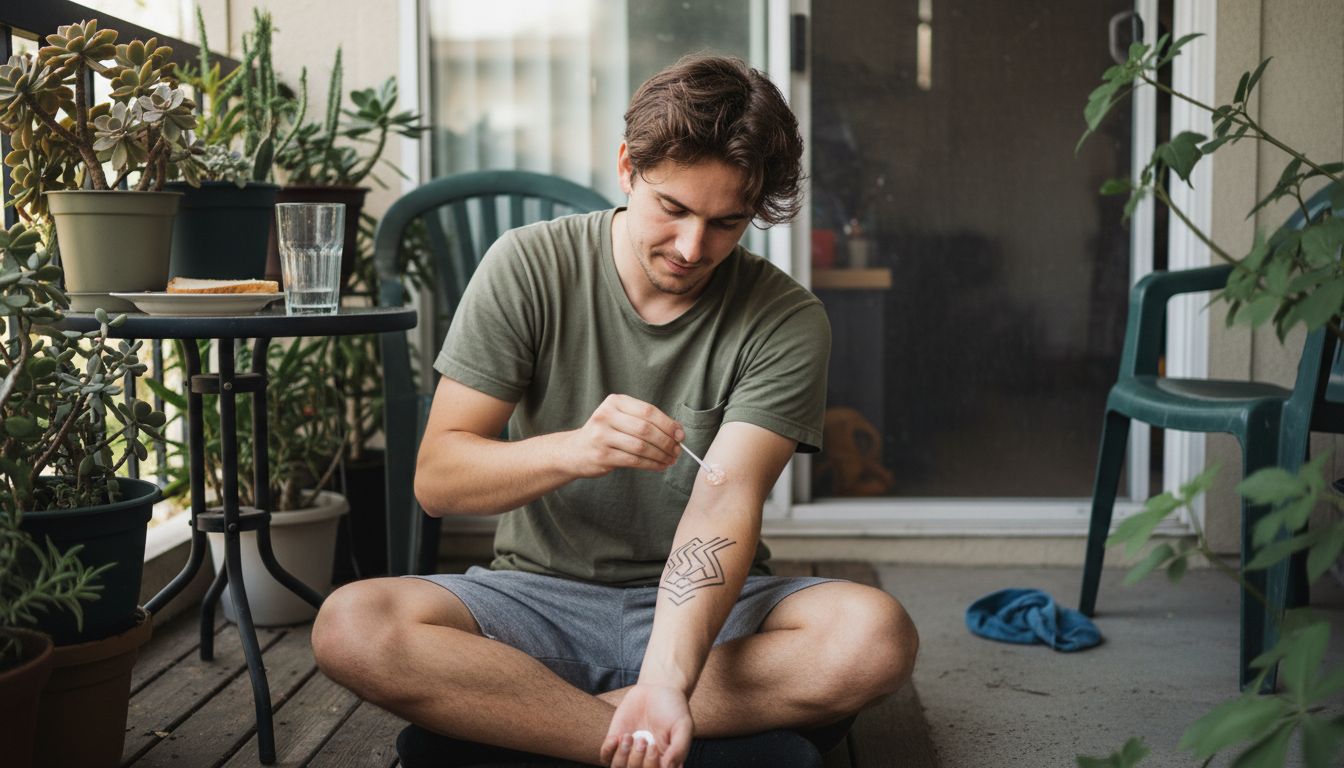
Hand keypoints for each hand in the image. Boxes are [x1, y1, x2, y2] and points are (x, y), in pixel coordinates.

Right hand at [566, 394, 683, 477]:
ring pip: (641, 446)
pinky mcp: (602, 455)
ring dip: (661, 455)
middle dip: (666, 441)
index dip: (668, 424)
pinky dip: (651, 464)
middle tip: (677, 450)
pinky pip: (634, 460)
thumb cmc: (605, 434)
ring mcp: (602, 436)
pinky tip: (659, 466)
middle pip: (646, 429)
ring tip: (670, 459)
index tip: (680, 435)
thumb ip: (644, 421)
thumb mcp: (619, 418)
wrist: (575, 451)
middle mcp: (606, 416)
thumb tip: (677, 432)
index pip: (648, 411)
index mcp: (615, 402)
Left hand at [600, 684, 692, 767]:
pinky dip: (608, 751)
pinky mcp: (616, 742)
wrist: (657, 689)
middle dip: (637, 760)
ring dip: (622, 756)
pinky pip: (605, 758)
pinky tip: (616, 738)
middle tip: (644, 739)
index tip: (654, 747)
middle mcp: (646, 761)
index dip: (650, 766)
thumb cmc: (674, 709)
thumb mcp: (684, 725)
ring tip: (629, 736)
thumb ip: (679, 748)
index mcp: (665, 762)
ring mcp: (630, 753)